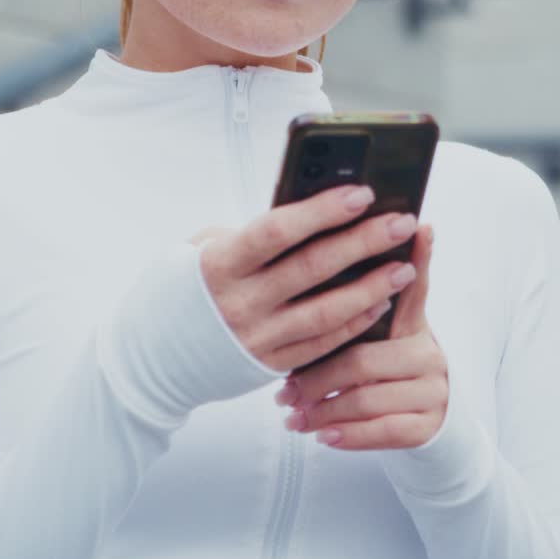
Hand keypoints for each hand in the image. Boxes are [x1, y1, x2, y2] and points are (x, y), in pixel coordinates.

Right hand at [188, 185, 421, 373]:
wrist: (154, 353)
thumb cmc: (190, 284)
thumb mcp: (206, 248)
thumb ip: (254, 234)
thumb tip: (313, 212)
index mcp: (220, 263)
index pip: (278, 231)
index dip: (322, 211)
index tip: (363, 193)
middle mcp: (239, 302)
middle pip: (312, 268)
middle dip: (363, 242)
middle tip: (401, 222)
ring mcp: (256, 338)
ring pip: (326, 311)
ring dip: (371, 287)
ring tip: (404, 266)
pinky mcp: (269, 365)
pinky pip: (322, 344)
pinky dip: (355, 322)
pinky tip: (381, 301)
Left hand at [274, 224, 449, 449]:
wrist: (423, 419)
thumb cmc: (379, 368)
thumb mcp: (373, 336)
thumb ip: (352, 309)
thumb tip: (316, 260)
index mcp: (411, 323)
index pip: (415, 285)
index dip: (420, 256)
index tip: (419, 226)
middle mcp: (428, 351)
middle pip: (365, 359)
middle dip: (318, 376)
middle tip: (283, 388)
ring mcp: (433, 389)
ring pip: (368, 399)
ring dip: (323, 410)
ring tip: (291, 414)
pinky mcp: (429, 425)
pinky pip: (383, 431)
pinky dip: (348, 436)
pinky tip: (322, 436)